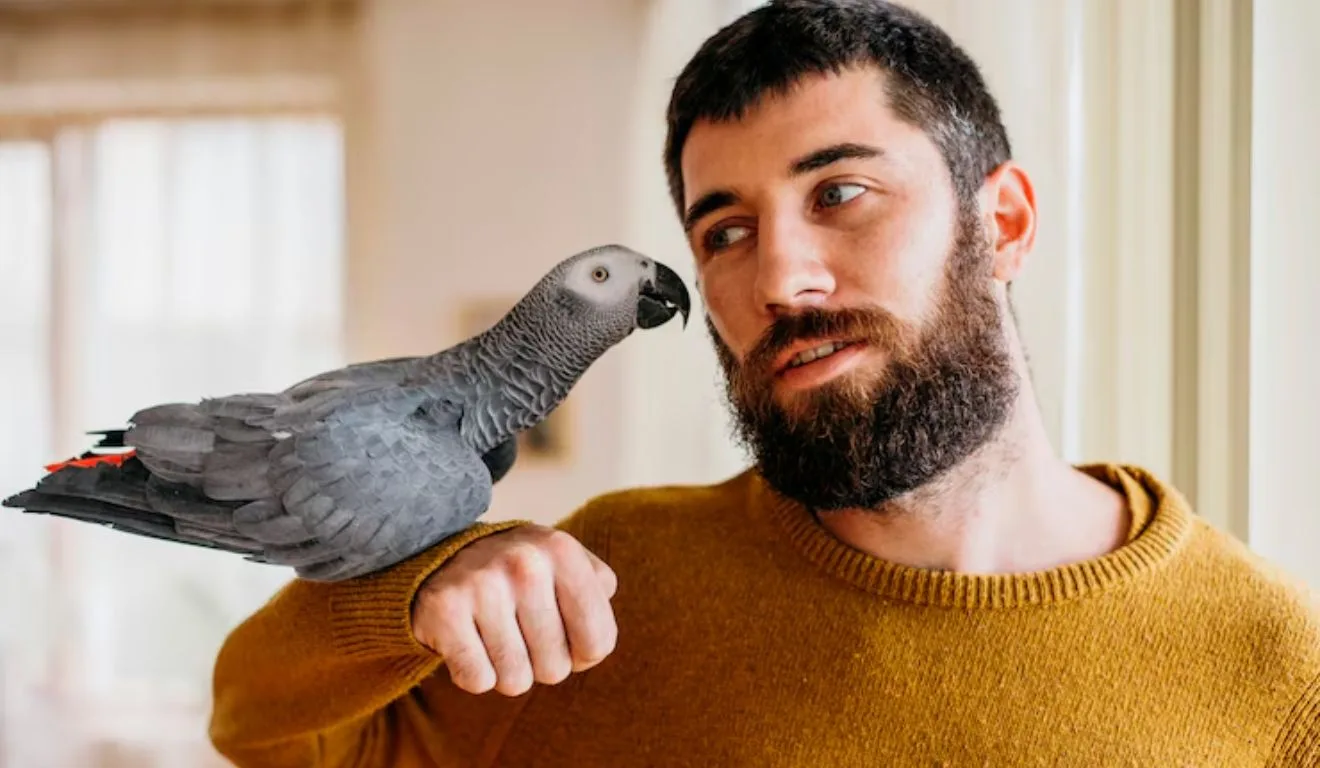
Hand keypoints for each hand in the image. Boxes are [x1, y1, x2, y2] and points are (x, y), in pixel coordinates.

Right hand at [412, 525, 618, 695]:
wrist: (446, 554)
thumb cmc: (522, 571)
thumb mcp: (566, 562)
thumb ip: (598, 592)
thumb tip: (596, 643)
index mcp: (563, 550)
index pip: (598, 643)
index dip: (582, 653)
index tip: (564, 634)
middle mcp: (525, 564)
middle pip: (556, 668)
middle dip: (541, 662)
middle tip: (522, 632)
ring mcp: (482, 585)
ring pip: (515, 680)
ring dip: (507, 670)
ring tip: (496, 636)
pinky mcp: (444, 609)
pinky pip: (477, 680)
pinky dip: (475, 672)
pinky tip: (470, 641)